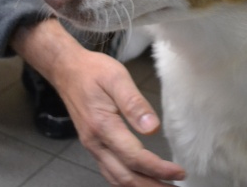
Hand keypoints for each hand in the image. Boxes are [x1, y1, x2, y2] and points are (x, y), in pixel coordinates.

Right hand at [11, 19, 185, 185]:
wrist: (66, 70)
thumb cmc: (92, 71)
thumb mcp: (117, 78)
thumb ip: (134, 104)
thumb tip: (152, 128)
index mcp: (103, 126)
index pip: (134, 157)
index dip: (159, 168)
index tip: (180, 172)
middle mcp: (95, 142)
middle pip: (126, 176)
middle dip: (152, 186)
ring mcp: (93, 146)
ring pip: (117, 178)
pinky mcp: (94, 145)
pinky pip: (110, 171)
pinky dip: (127, 182)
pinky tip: (141, 181)